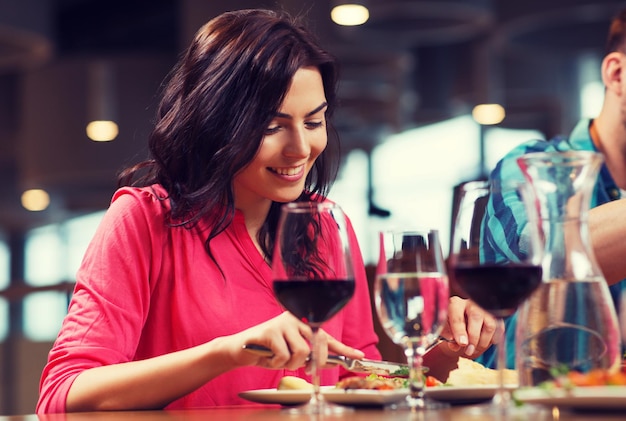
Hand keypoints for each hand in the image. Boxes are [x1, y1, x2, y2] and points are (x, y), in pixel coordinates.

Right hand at [226, 312, 364, 371]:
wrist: (240, 349)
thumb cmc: (268, 351)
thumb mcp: (292, 353)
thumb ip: (309, 355)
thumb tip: (328, 362)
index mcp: (302, 322)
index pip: (327, 336)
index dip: (344, 348)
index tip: (359, 355)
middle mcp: (295, 318)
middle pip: (318, 344)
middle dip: (314, 362)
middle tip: (305, 369)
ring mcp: (283, 323)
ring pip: (302, 352)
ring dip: (291, 364)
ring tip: (278, 359)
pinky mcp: (271, 331)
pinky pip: (284, 355)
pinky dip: (276, 363)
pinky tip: (268, 357)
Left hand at [440, 296, 500, 357]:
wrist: (463, 323)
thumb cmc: (453, 325)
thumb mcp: (447, 329)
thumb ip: (448, 337)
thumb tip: (454, 345)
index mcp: (456, 304)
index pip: (458, 316)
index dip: (460, 331)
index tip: (462, 343)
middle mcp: (471, 303)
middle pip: (476, 318)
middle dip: (473, 338)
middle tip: (469, 351)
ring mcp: (486, 308)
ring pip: (490, 325)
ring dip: (483, 341)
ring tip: (475, 350)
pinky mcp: (496, 315)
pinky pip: (499, 329)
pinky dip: (493, 339)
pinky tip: (483, 343)